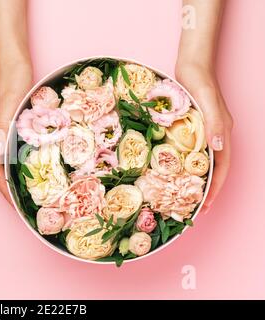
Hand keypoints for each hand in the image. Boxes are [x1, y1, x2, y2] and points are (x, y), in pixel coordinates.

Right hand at [0, 62, 32, 202]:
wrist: (13, 60)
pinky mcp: (8, 122)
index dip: (3, 188)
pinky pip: (10, 148)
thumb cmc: (14, 80)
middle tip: (21, 203)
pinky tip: (28, 164)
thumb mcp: (11, 106)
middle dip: (7, 187)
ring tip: (25, 190)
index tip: (14, 204)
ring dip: (11, 176)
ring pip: (3, 159)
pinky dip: (17, 161)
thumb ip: (4, 130)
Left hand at [176, 63, 232, 207]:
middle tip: (192, 207)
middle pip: (214, 167)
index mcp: (222, 132)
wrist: (192, 64)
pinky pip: (193, 150)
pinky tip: (174, 169)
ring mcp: (206, 130)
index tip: (205, 206)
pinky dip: (187, 163)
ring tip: (183, 194)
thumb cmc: (198, 80)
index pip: (221, 167)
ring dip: (196, 178)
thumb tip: (218, 148)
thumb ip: (214, 123)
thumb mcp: (205, 100)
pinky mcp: (194, 125)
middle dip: (206, 188)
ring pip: (203, 160)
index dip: (215, 188)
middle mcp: (216, 134)